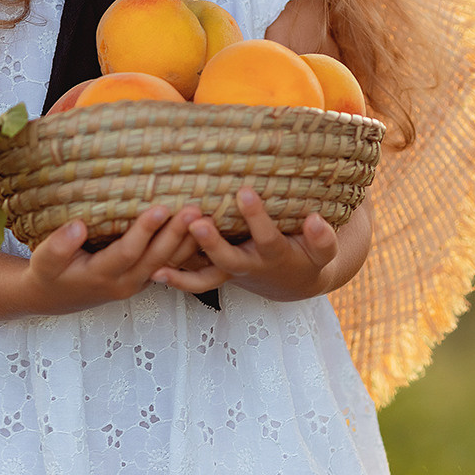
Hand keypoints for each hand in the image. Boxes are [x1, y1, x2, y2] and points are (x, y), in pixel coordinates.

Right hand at [22, 203, 212, 313]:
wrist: (55, 297)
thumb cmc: (49, 274)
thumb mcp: (44, 262)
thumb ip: (58, 246)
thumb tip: (78, 226)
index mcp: (101, 276)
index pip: (128, 253)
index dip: (144, 231)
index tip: (160, 208)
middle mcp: (125, 283)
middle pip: (156, 258)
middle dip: (176, 233)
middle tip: (194, 209)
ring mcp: (138, 283)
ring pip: (169, 264)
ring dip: (187, 241)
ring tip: (206, 216)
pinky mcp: (144, 278)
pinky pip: (170, 264)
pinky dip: (186, 248)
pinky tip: (200, 229)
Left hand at [152, 186, 344, 301]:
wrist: (294, 282)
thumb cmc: (308, 256)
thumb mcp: (323, 251)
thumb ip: (323, 238)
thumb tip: (314, 220)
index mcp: (274, 255)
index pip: (266, 237)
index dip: (256, 217)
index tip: (244, 191)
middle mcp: (249, 267)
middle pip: (228, 260)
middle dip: (212, 243)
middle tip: (196, 221)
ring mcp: (229, 272)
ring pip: (205, 276)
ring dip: (182, 270)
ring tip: (158, 263)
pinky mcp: (214, 274)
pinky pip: (193, 279)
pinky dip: (174, 277)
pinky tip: (151, 268)